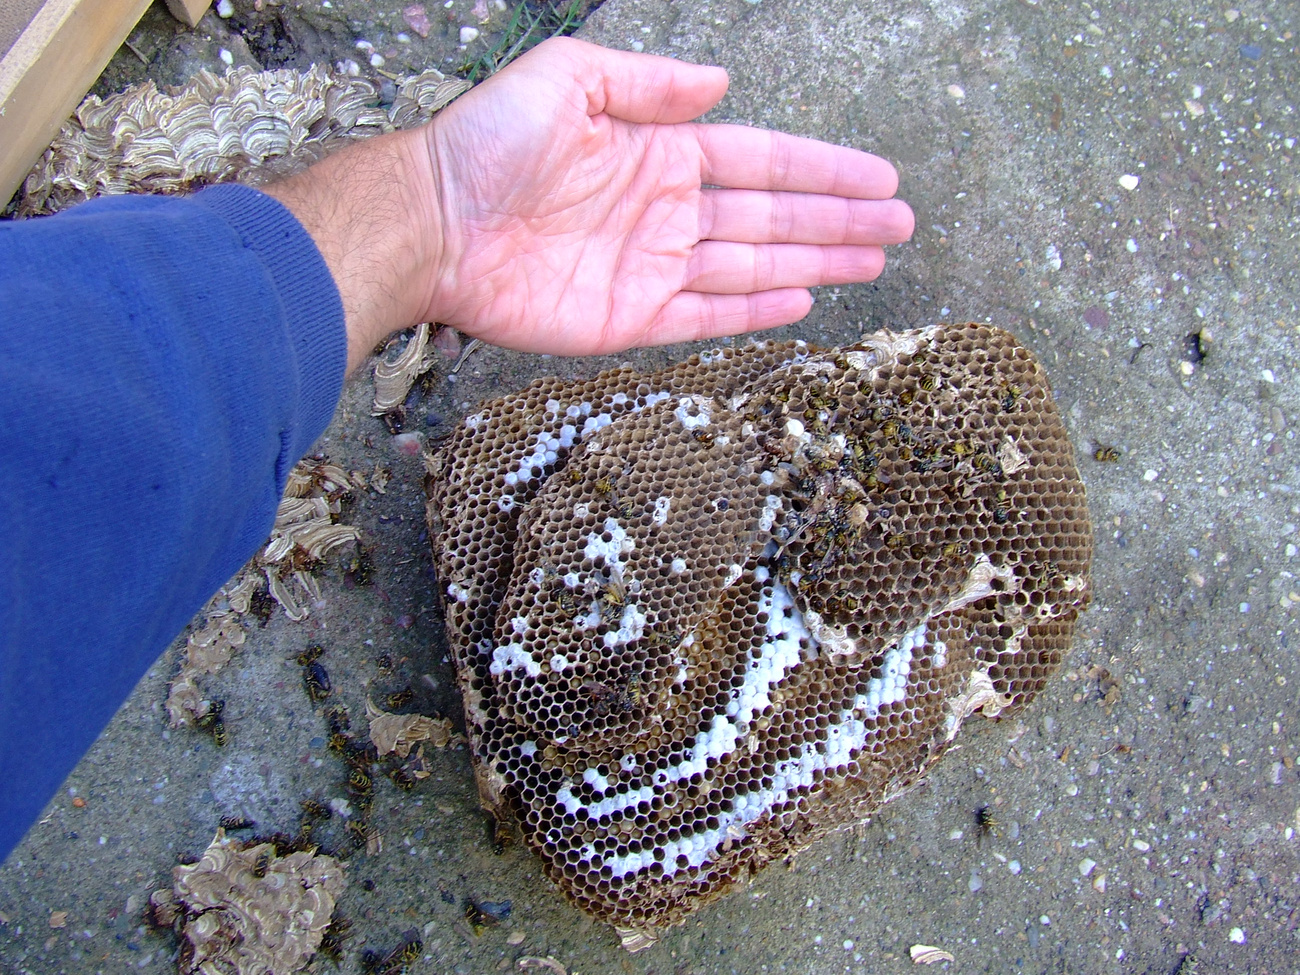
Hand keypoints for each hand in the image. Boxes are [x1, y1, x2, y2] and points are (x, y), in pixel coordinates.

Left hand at [415, 37, 912, 354]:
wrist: (432, 222)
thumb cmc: (490, 144)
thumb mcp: (569, 78)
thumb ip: (648, 83)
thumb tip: (720, 83)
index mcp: (660, 152)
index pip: (761, 160)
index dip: (822, 169)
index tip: (879, 176)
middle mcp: (666, 210)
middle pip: (771, 217)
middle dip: (837, 220)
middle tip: (900, 226)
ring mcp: (651, 267)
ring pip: (752, 266)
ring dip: (815, 263)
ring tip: (874, 262)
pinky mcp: (628, 318)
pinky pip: (706, 315)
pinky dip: (755, 312)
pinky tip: (803, 301)